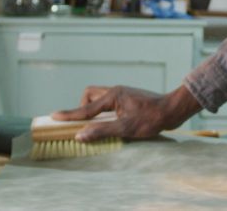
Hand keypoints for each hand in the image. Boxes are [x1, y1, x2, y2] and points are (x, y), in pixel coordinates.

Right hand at [51, 85, 202, 141]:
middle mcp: (116, 91)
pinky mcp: (128, 99)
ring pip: (99, 98)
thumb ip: (102, 131)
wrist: (173, 110)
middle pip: (90, 96)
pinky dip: (103, 112)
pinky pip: (108, 102)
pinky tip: (110, 123)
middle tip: (84, 124)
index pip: (85, 108)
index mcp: (113, 96)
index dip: (69, 115)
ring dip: (93, 110)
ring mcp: (123, 94)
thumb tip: (79, 135)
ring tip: (96, 124)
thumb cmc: (152, 119)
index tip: (53, 117)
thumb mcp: (126, 128)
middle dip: (82, 108)